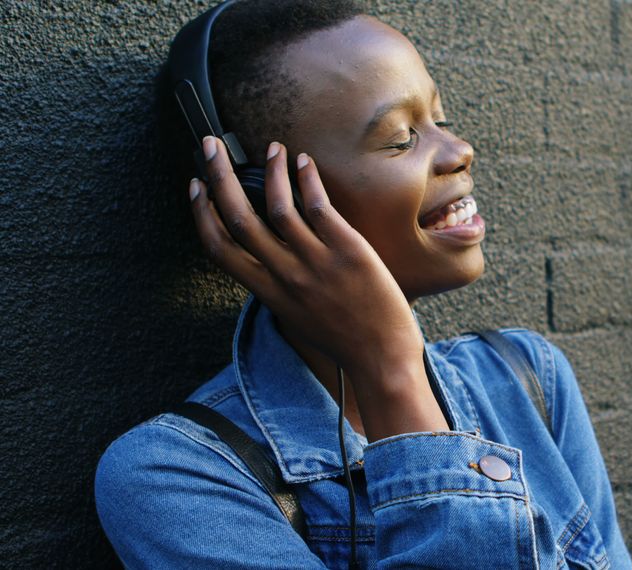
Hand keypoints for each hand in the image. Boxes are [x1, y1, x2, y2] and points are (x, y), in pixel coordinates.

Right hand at [189, 137, 447, 437]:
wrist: (382, 356)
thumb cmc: (343, 337)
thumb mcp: (296, 316)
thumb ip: (277, 286)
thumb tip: (265, 258)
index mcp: (268, 293)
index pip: (219, 248)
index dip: (201, 213)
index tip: (196, 186)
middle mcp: (286, 275)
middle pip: (239, 217)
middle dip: (219, 176)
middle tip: (211, 147)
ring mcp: (316, 262)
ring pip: (279, 205)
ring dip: (271, 170)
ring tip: (272, 148)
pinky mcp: (347, 251)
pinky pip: (319, 206)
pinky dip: (307, 179)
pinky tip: (304, 162)